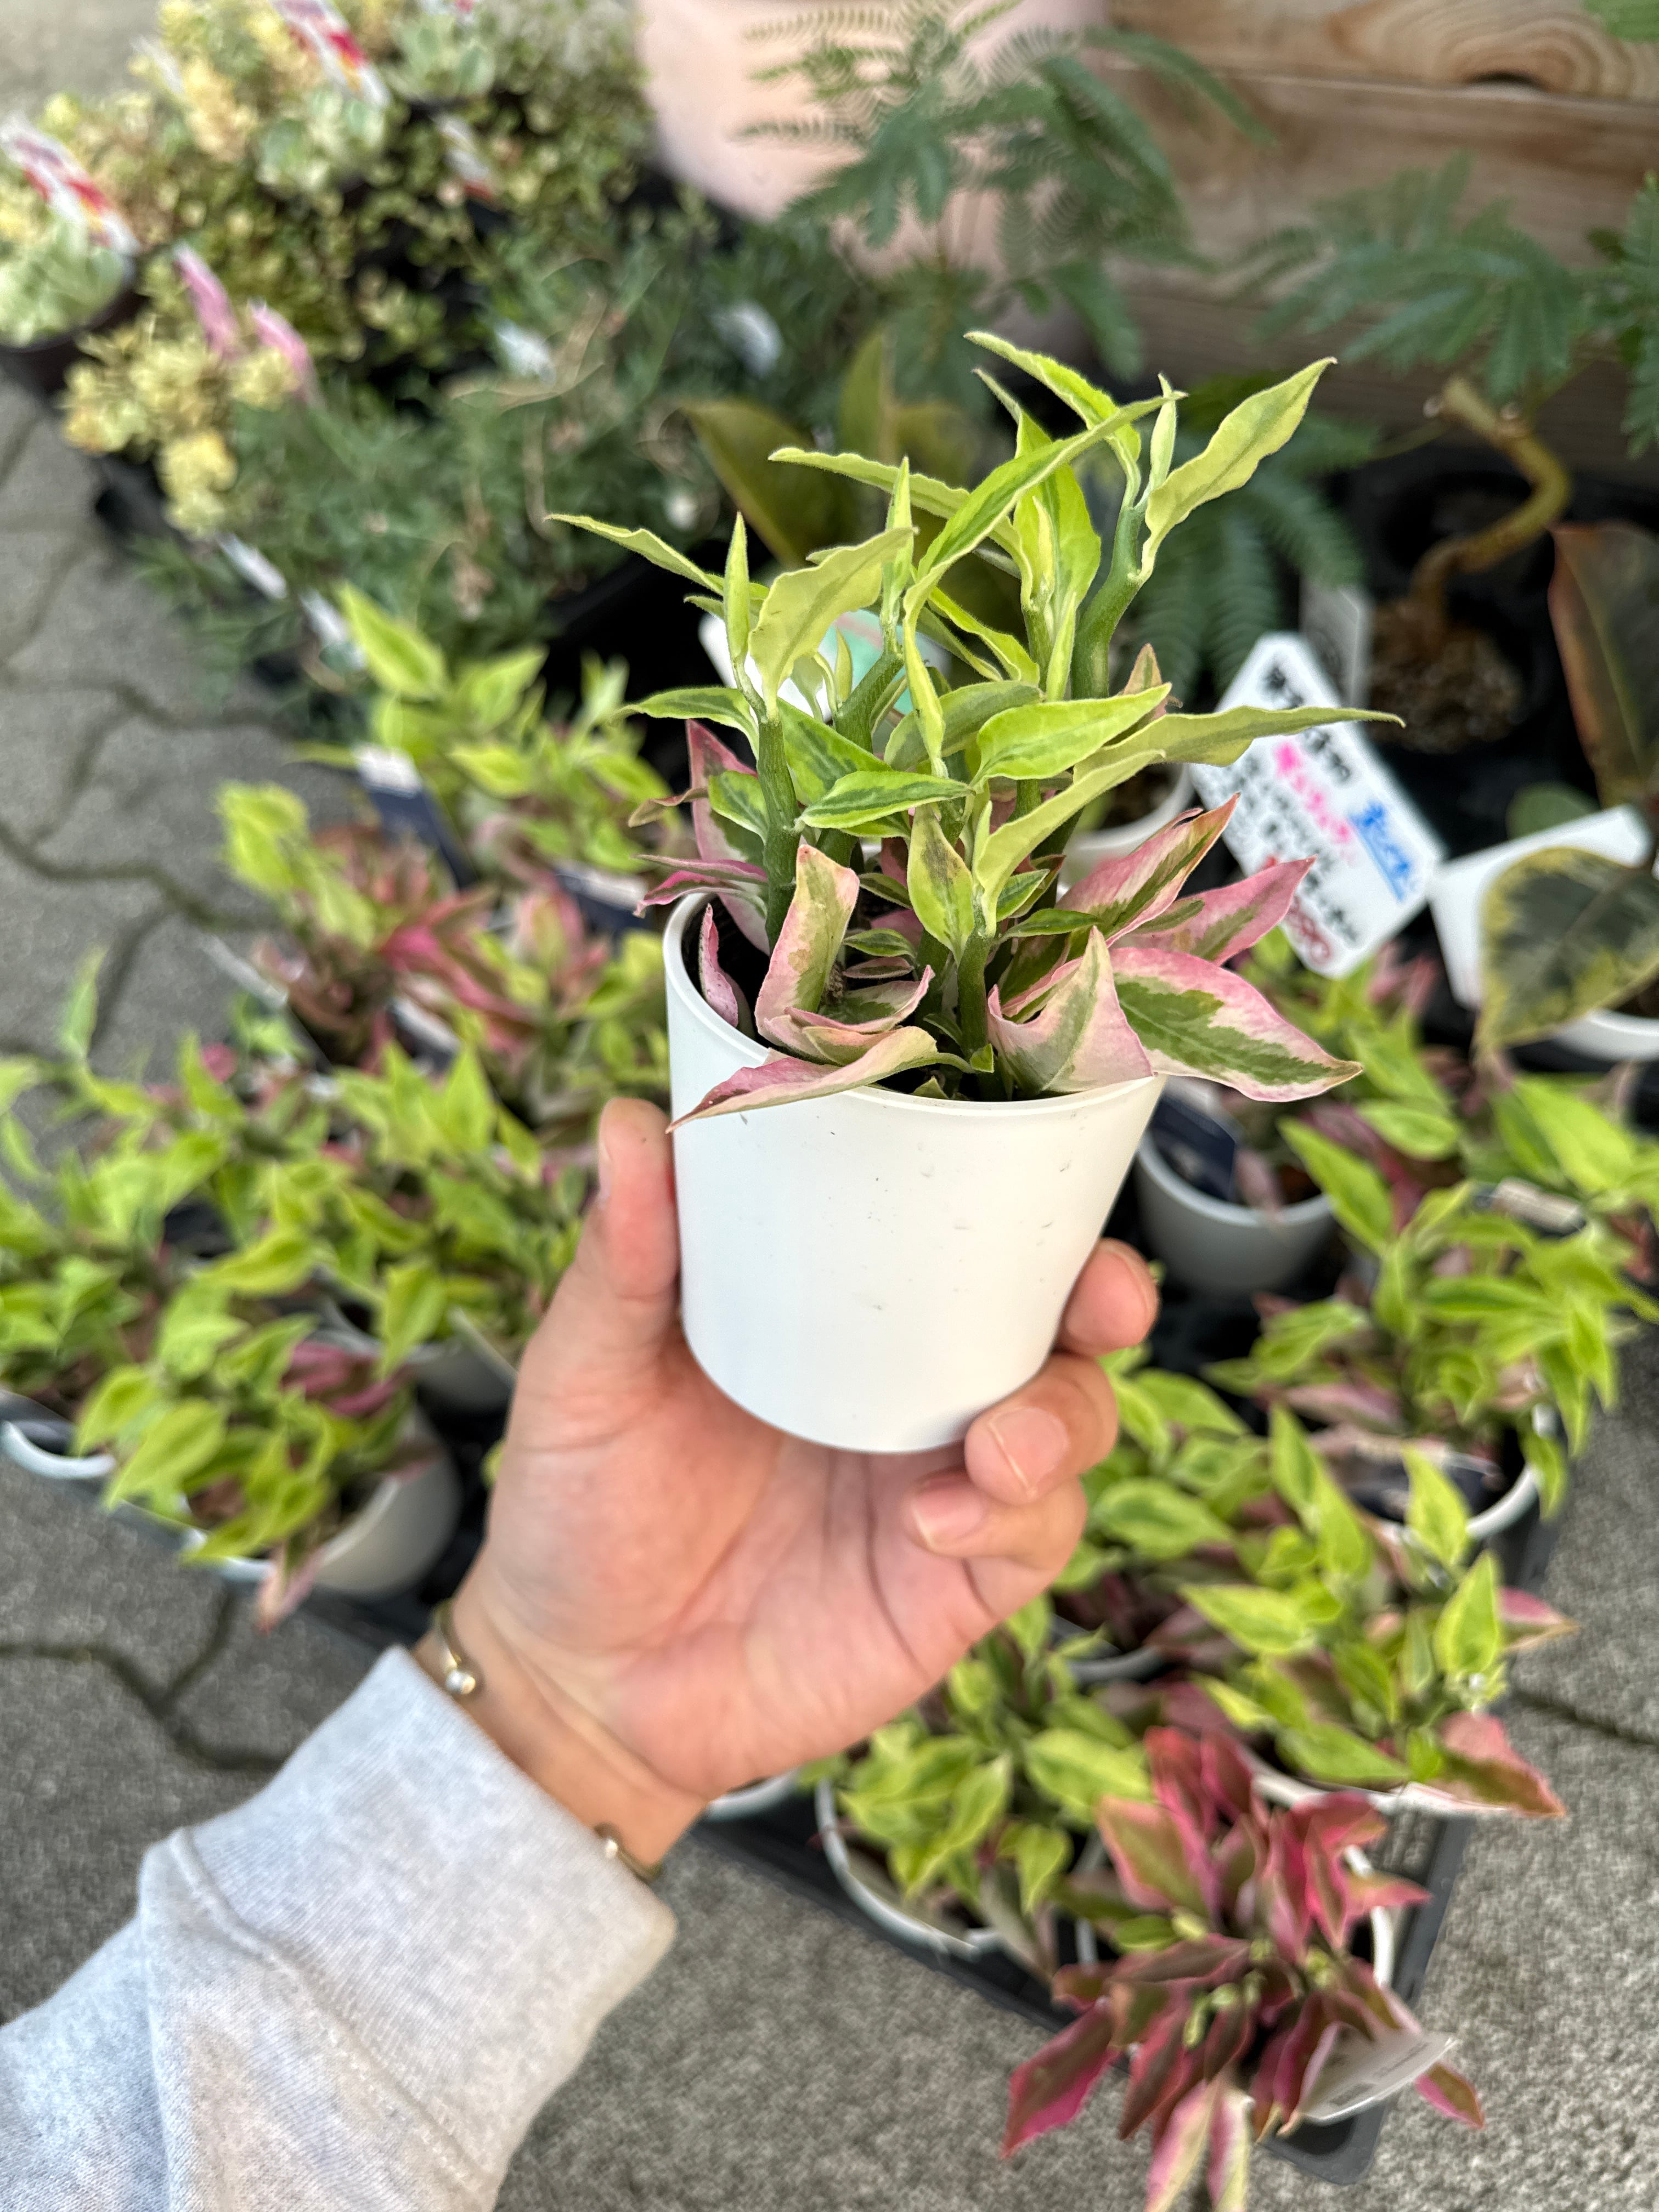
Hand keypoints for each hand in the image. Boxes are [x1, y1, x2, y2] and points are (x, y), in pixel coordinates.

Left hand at [442, 1099, 1157, 1861]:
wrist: (578, 1682)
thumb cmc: (581, 1504)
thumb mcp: (588, 1373)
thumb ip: (621, 1260)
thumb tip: (630, 1122)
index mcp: (844, 1312)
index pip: (965, 1231)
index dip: (1030, 1194)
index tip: (1044, 1158)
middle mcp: (915, 1386)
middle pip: (1057, 1319)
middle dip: (1105, 1296)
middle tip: (1101, 1296)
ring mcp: (943, 1483)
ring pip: (1071, 1423)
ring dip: (1063, 1418)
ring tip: (994, 1447)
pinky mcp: (953, 1585)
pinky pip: (1031, 1539)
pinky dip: (1009, 1521)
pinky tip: (934, 1523)